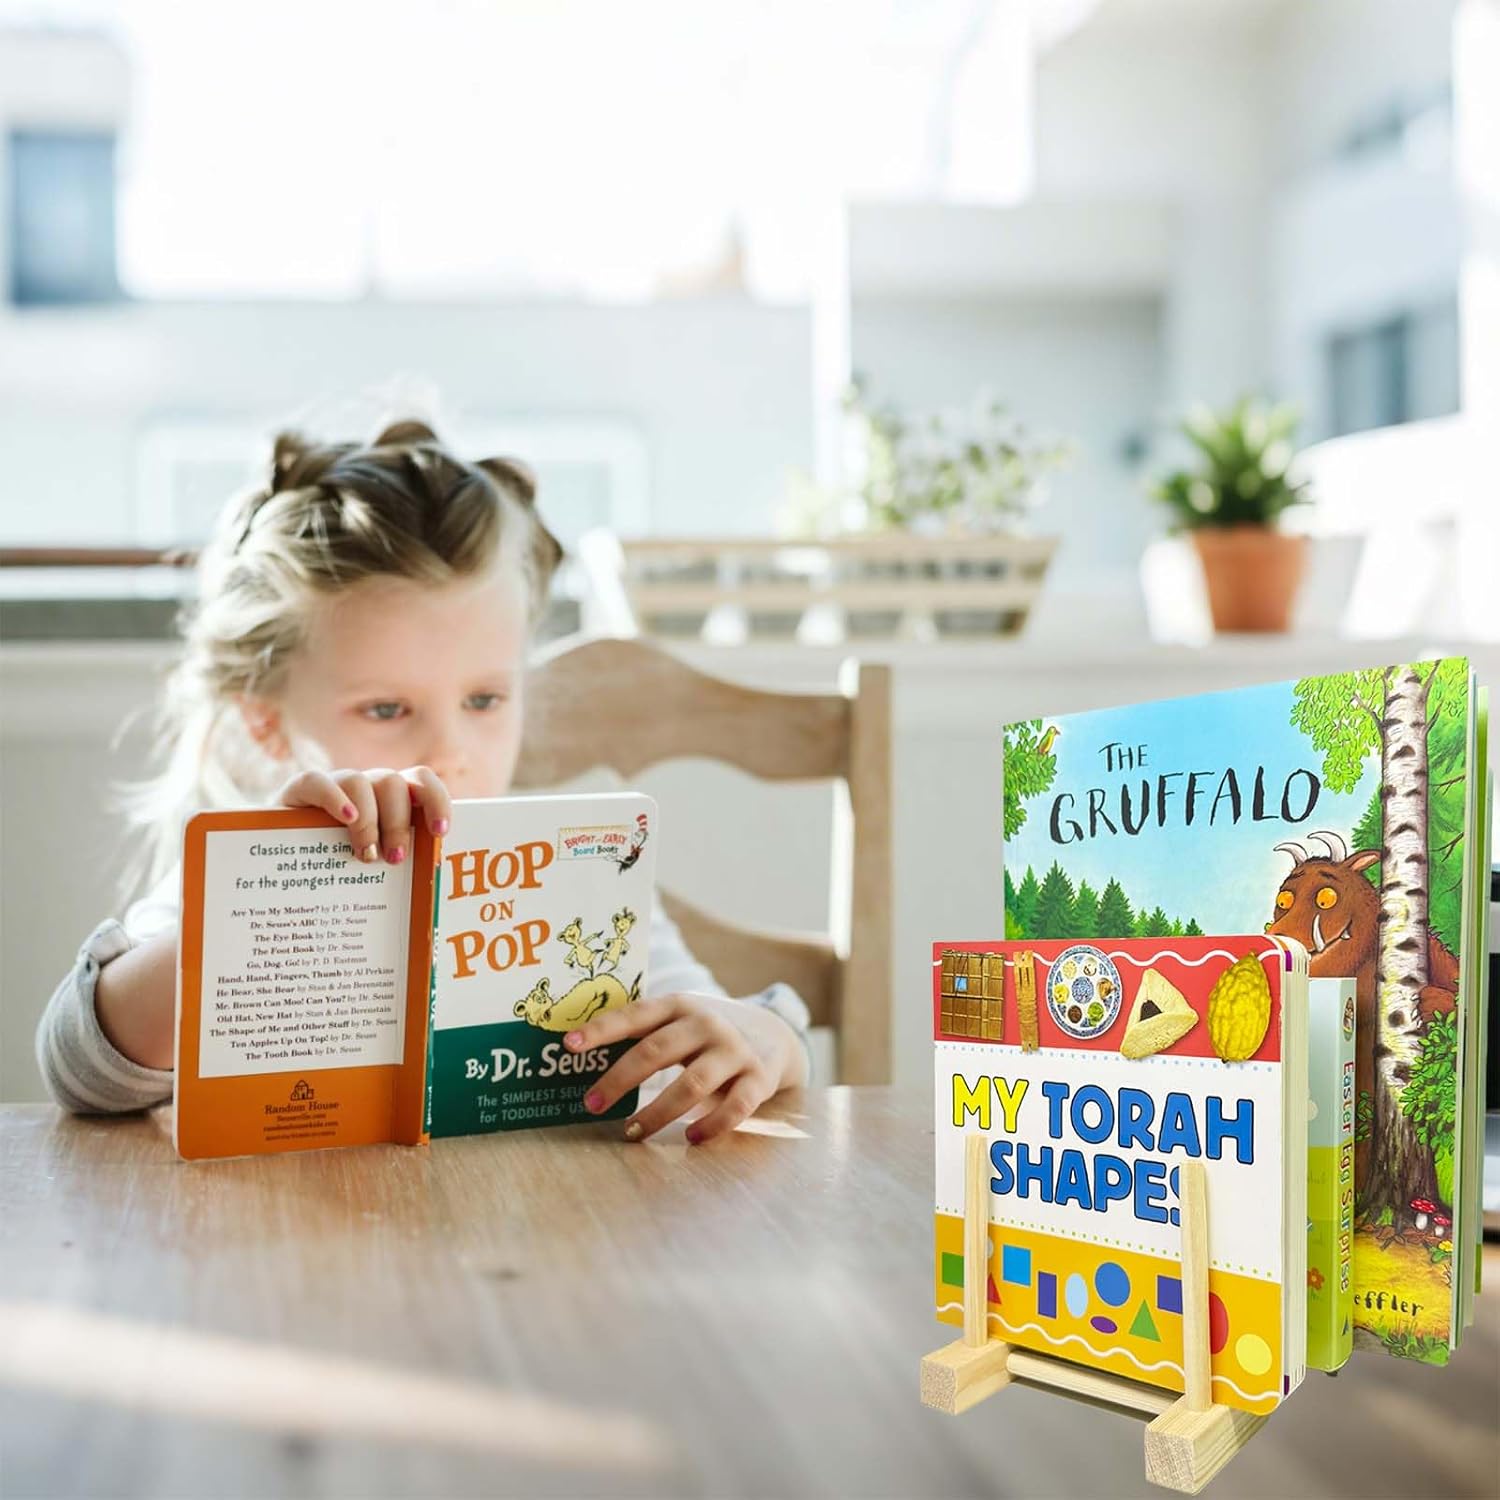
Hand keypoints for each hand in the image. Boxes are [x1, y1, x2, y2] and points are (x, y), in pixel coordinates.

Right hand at [274, 765, 451, 863]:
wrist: (280, 863)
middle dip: (400, 823)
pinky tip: (346, 819)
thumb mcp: (371, 869)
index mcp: (391, 800)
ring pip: (361, 782)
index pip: (421, 782)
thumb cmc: (337, 871)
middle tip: (395, 859)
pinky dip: (335, 797)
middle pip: (393, 784)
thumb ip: (396, 869)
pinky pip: (318, 781)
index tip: (440, 832)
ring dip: (370, 820)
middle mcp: (367, 787)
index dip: (436, 801)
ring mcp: (334, 786)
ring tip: (365, 855)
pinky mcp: (299, 790)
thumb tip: (427, 909)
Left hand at [563, 992, 806, 1144]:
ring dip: (657, 1112)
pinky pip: (735, 1107)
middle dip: (619, 1079)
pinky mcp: (758, 1078)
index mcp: (680, 1005)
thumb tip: (582, 1059)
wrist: (773, 1034)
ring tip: (632, 1132)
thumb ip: (645, 1034)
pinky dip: (711, 1126)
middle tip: (591, 1104)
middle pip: (656, 1051)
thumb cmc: (706, 1033)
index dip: (602, 1028)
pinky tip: (691, 1139)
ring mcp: (734, 1050)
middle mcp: (706, 1024)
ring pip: (691, 1084)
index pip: (636, 1014)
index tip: (569, 1044)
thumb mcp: (680, 1021)